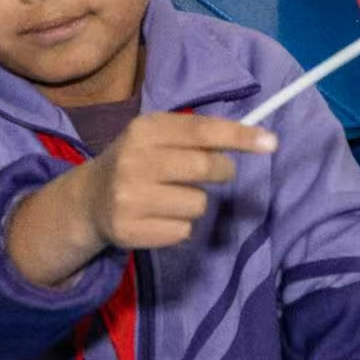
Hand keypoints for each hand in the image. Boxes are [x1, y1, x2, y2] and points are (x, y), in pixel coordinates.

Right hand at [83, 113, 276, 251]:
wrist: (89, 200)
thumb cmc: (138, 161)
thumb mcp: (158, 137)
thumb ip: (198, 135)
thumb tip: (255, 137)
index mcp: (144, 129)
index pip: (201, 130)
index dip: (238, 136)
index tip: (271, 143)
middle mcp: (133, 161)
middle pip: (204, 167)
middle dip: (223, 171)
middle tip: (219, 173)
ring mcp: (128, 198)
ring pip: (198, 204)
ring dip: (196, 202)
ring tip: (173, 197)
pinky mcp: (128, 231)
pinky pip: (183, 231)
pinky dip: (180, 226)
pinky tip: (159, 217)